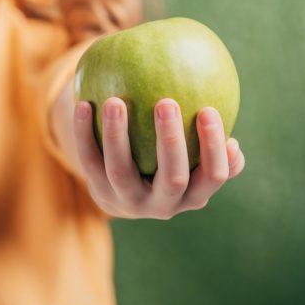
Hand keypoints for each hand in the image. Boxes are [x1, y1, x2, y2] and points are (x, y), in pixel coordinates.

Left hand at [73, 98, 244, 219]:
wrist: (124, 193)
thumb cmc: (170, 160)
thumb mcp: (194, 156)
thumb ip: (207, 135)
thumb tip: (220, 99)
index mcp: (195, 195)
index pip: (213, 175)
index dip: (214, 147)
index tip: (209, 109)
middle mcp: (164, 205)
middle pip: (172, 178)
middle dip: (171, 141)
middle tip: (167, 102)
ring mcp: (129, 202)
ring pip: (122, 171)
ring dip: (117, 135)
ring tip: (115, 102)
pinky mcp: (100, 192)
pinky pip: (89, 160)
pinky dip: (84, 133)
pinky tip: (84, 105)